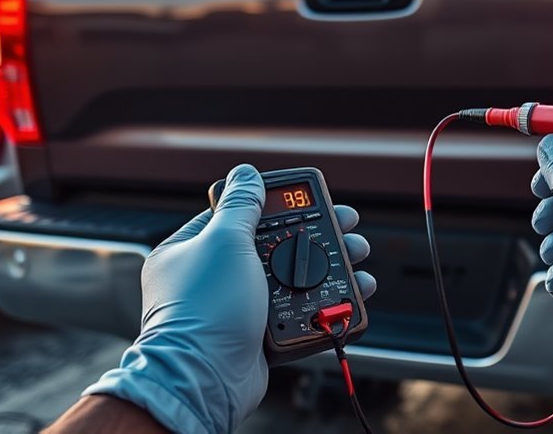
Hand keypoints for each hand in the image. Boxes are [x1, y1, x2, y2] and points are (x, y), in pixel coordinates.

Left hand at [84, 164, 375, 433]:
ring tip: (358, 261)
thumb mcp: (225, 242)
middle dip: (319, 237)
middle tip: (350, 229)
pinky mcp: (259, 337)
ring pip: (293, 280)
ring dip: (331, 269)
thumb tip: (245, 172)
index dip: (283, 204)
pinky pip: (299, 313)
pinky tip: (350, 294)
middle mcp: (215, 278)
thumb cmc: (206, 309)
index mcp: (194, 249)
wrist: (205, 379)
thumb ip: (240, 205)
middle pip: (277, 246)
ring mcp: (238, 308)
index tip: (315, 201)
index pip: (242, 214)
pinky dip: (327, 304)